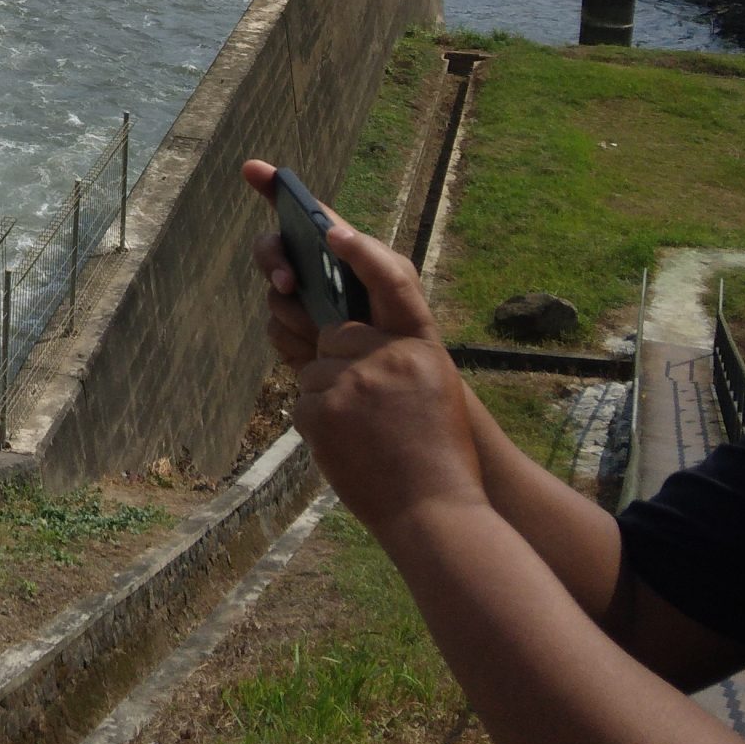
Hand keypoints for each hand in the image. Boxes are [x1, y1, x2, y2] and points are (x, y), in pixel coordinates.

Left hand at [237, 160, 478, 533]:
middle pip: (331, 330)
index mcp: (420, 342)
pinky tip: (350, 447)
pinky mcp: (324, 413)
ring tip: (366, 433)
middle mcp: (386, 356)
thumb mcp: (432, 385)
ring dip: (329, 396)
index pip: (391, 278)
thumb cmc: (439, 449)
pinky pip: (305, 403)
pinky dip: (321, 423)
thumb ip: (395, 348)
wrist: (438, 513)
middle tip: (361, 392)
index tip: (331, 230)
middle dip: (333, 355)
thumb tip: (339, 327)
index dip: (361, 250)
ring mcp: (352, 384)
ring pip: (314, 369)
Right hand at [240, 160, 439, 366]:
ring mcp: (299, 304)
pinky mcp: (292, 339)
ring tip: (328, 333)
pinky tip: (319, 352)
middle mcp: (312, 271)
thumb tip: (331, 232)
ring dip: (297, 314)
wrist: (396, 388)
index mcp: (337, 249)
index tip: (251, 168)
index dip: (273, 186)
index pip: (302, 210)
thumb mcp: (399, 285)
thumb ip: (370, 256)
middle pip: (273, 249)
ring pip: (272, 296)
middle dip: (274, 261)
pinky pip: (275, 331)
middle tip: (289, 283)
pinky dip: (296, 342)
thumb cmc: (405, 326)